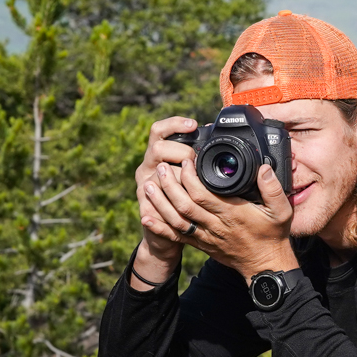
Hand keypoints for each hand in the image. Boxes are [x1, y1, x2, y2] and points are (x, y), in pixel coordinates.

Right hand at [135, 116, 198, 266]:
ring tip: (192, 186)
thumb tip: (213, 132)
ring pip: (156, 177)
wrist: (168, 232)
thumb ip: (197, 154)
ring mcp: (144, 189)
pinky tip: (180, 207)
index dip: (174, 124)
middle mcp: (147, 168)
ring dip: (177, 180)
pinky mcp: (145, 209)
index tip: (194, 124)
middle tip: (196, 163)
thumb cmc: (187, 195)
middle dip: (181, 153)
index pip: (159, 130)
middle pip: (158, 149)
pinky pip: (154, 206)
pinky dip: (168, 207)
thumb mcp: (190, 171)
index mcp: (158, 155)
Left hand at [142, 142, 297, 282]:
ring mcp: (206, 237)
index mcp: (232, 214)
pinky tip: (146, 218)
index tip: (186, 161)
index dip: (190, 178)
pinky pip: (176, 236)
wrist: (265, 265)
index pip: (203, 195)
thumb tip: (263, 168)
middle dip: (169, 185)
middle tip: (160, 167)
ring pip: (176, 220)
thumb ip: (273, 189)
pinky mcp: (200, 245)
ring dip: (160, 204)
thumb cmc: (272, 235)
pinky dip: (160, 228)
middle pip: (184, 205)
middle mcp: (215, 226)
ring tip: (148, 185)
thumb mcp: (281, 211)